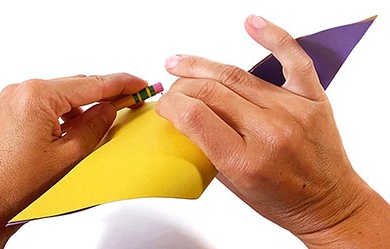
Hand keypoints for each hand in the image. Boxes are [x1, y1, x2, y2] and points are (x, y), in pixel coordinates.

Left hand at [0, 73, 146, 247]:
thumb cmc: (13, 185)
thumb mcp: (69, 155)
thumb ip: (95, 125)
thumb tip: (109, 108)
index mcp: (38, 96)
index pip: (92, 83)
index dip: (122, 83)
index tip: (140, 84)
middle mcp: (22, 90)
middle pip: (76, 85)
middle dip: (104, 94)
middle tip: (130, 102)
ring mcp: (12, 99)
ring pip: (61, 95)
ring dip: (84, 105)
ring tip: (103, 120)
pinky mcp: (8, 110)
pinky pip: (45, 103)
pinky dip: (64, 112)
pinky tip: (75, 127)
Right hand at [156, 15, 388, 247]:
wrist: (328, 203)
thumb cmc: (282, 200)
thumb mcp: (232, 185)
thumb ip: (207, 149)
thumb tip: (184, 117)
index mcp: (245, 161)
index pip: (194, 117)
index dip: (170, 105)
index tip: (164, 105)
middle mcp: (269, 132)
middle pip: (210, 91)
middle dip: (182, 86)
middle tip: (172, 88)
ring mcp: (292, 111)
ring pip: (236, 75)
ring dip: (202, 66)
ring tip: (181, 62)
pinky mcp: (311, 98)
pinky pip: (292, 58)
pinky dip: (272, 36)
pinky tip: (251, 23)